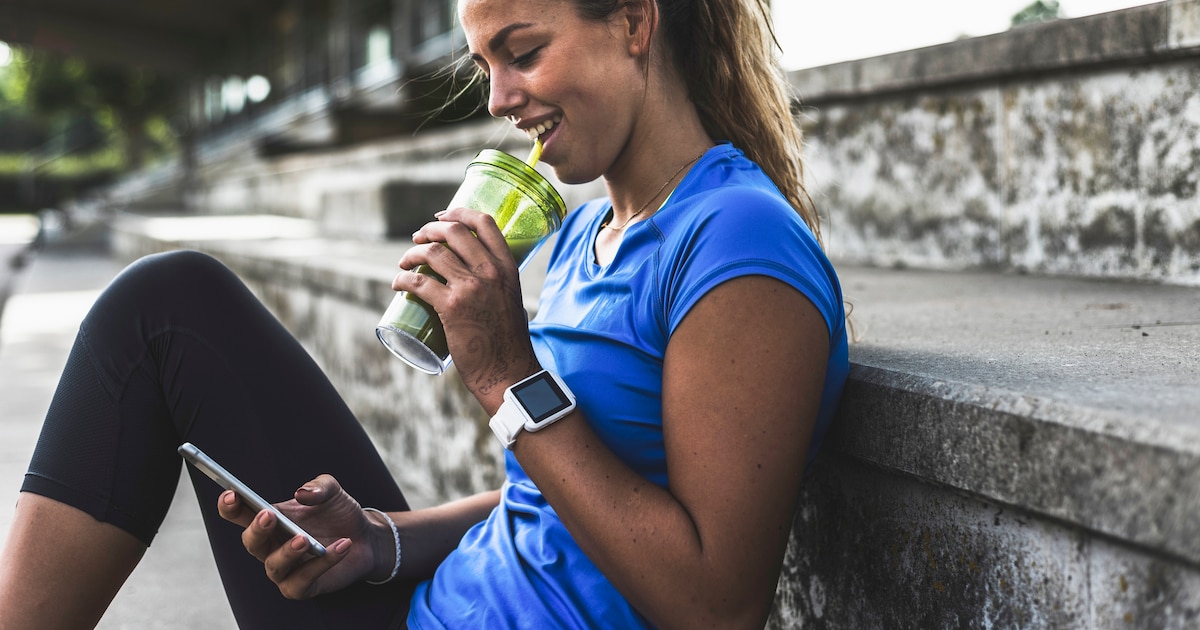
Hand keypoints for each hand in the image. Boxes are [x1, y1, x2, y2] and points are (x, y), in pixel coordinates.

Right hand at [216, 474, 394, 598]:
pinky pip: (304, 580)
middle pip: (251, 542)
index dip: (230, 506)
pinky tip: (341, 546)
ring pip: (274, 566)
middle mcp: (271, 546)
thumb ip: (319, 486)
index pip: (240, 514)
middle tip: (268, 516)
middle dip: (257, 529)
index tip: (231, 495)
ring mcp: (285, 568)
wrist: (365, 537)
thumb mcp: (332, 491)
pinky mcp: (302, 586)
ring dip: (287, 552)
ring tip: (304, 539)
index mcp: (270, 519)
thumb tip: (302, 493)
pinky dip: (322, 563)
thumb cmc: (338, 514)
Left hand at [394, 208, 539, 406]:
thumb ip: (498, 285)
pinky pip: (418, 283)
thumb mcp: (511, 301)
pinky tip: (398, 284)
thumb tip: (478, 279)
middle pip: (453, 232)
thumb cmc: (509, 343)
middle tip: (418, 239)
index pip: (484, 223)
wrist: (508, 372)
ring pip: (432, 253)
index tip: (442, 216)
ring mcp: (470, 287)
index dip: (458, 212)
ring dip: (411, 254)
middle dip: (429, 230)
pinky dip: (403, 279)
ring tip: (404, 263)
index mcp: (508, 267)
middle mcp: (490, 272)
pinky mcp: (451, 306)